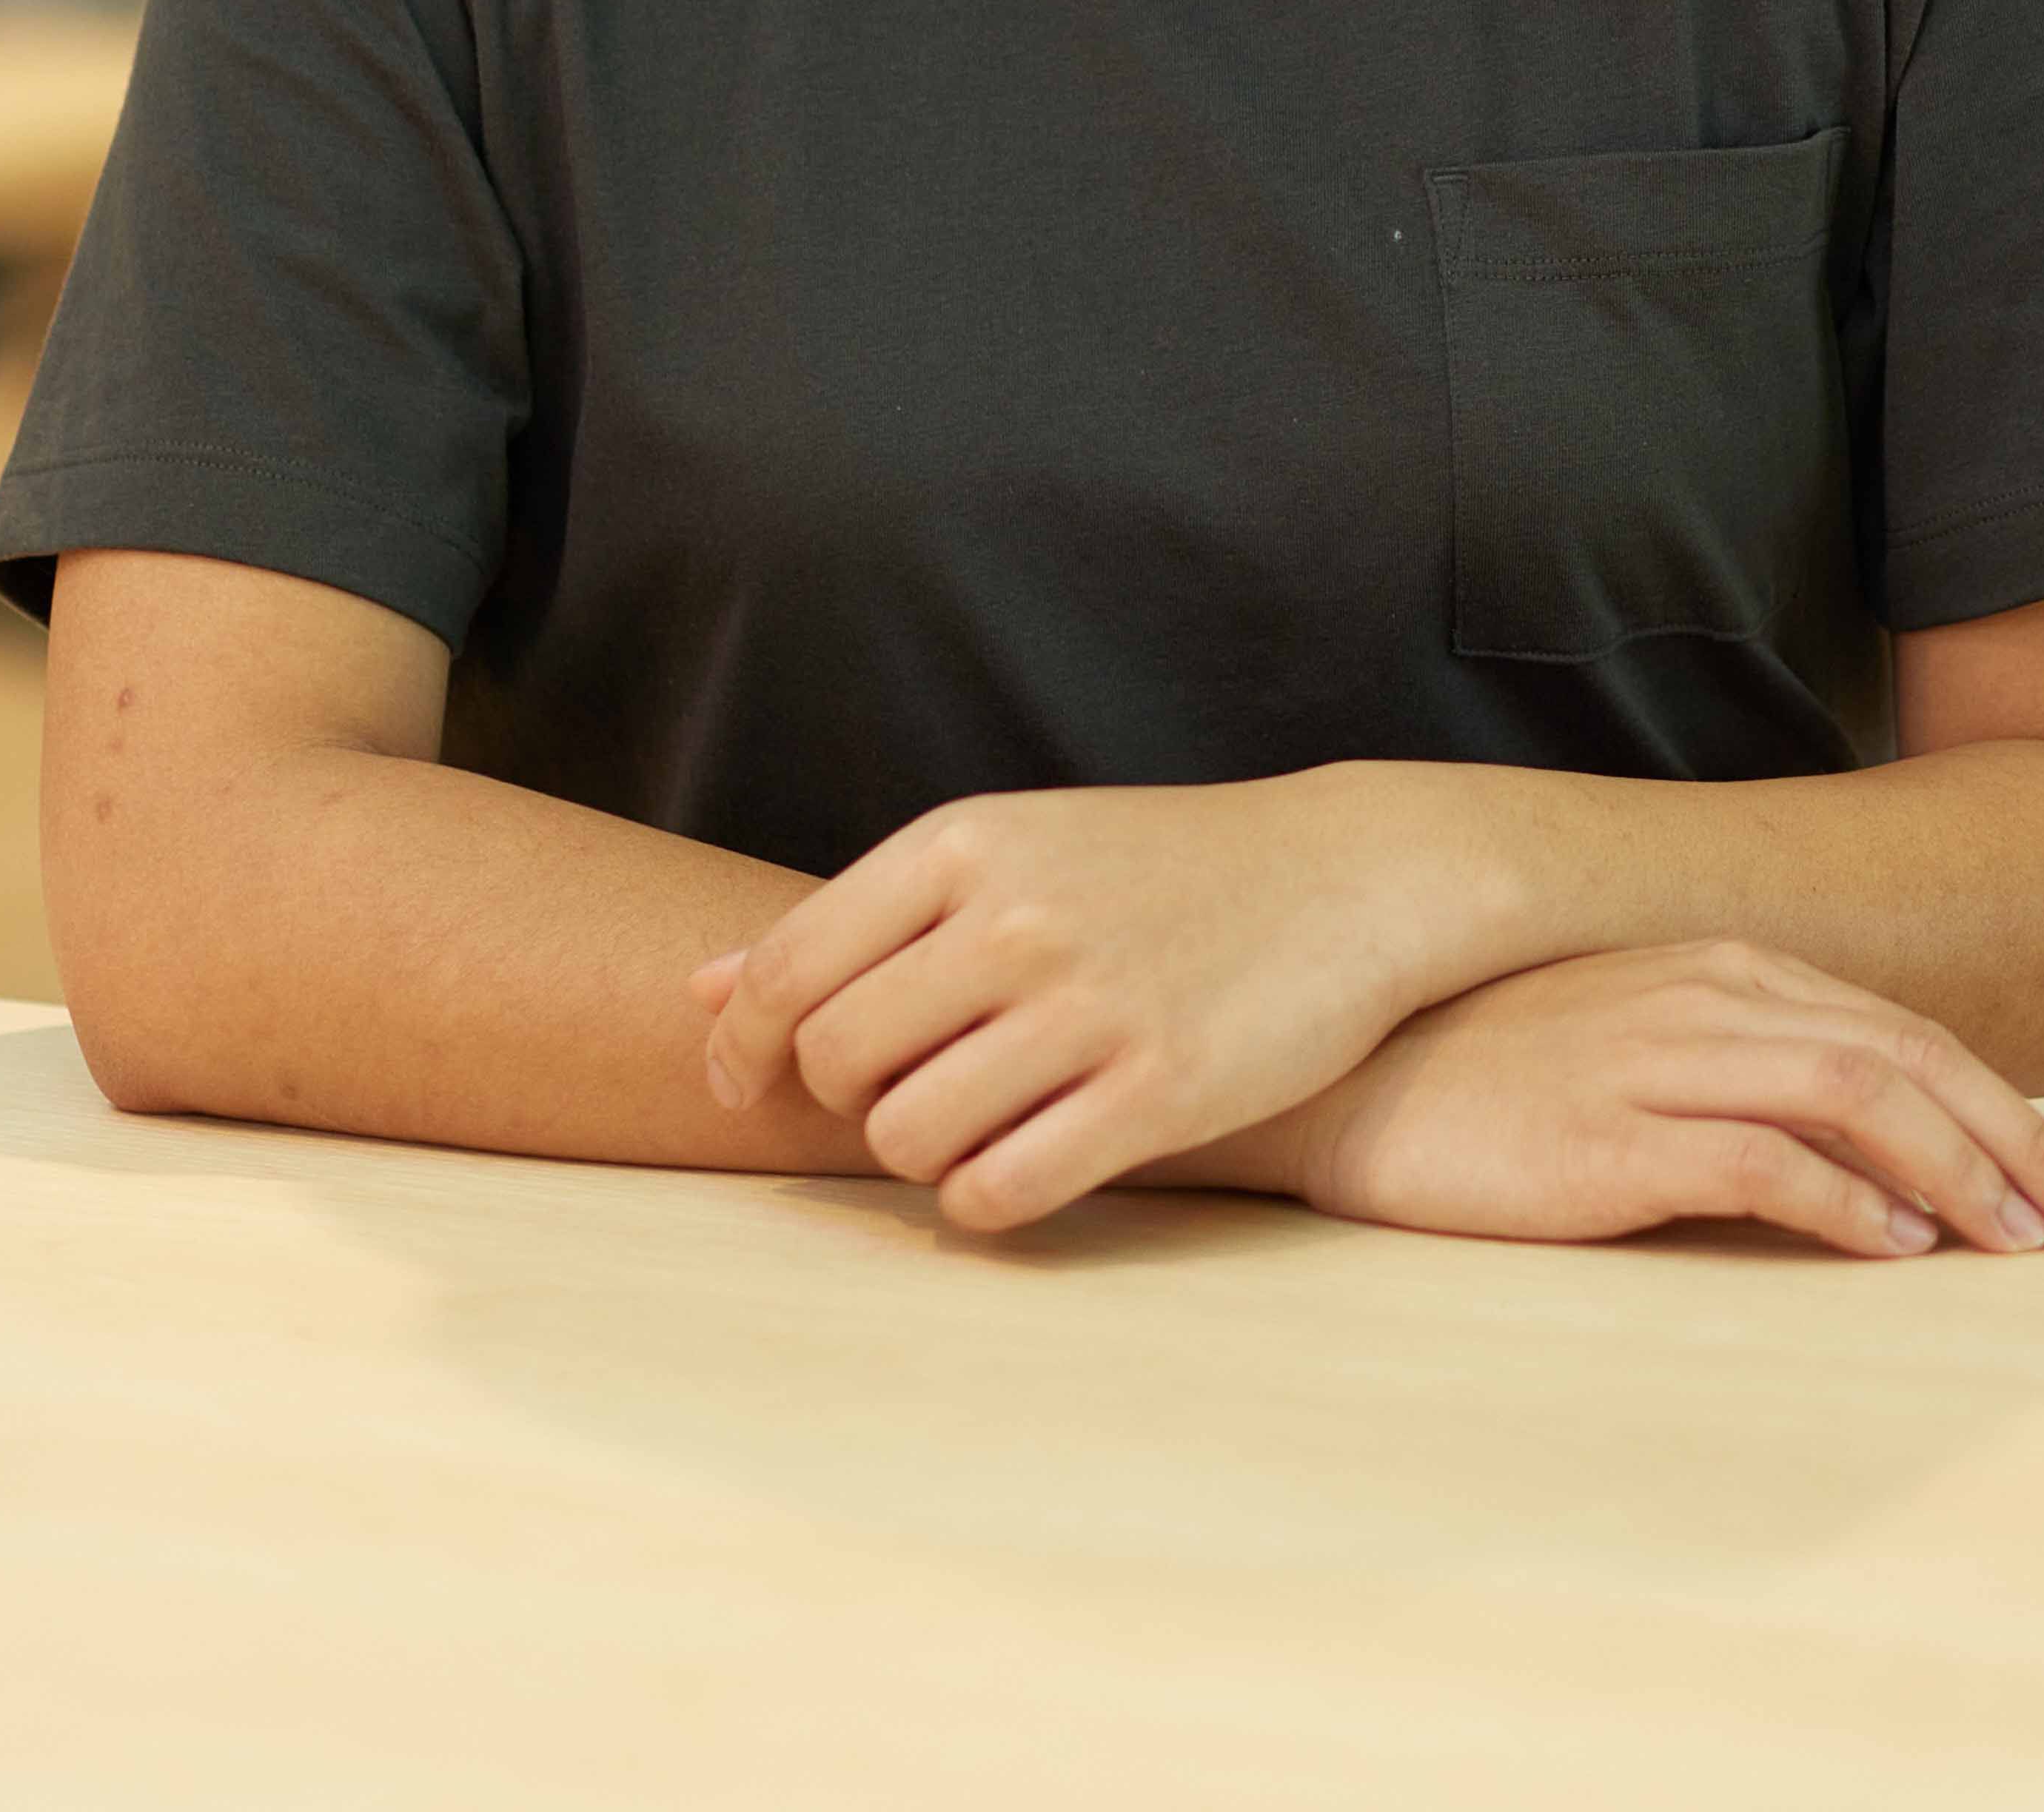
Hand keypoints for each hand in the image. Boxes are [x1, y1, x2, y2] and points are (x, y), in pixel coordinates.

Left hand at [693, 773, 1478, 1231]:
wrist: (1342, 876)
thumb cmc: (1154, 870)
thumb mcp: (1005, 855)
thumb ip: (856, 922)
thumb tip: (701, 990)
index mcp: (964, 843)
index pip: (786, 969)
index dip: (739, 1048)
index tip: (741, 1087)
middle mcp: (1015, 917)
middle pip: (836, 1061)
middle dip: (848, 1097)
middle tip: (906, 1087)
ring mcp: (1089, 1005)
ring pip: (908, 1136)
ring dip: (921, 1152)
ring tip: (975, 1120)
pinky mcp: (1159, 1090)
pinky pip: (1002, 1192)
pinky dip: (988, 1198)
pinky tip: (1024, 1161)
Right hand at [1259, 941, 2043, 1260]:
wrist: (1343, 1078)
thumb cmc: (1485, 1072)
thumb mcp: (1629, 1042)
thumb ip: (1735, 1069)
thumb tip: (1858, 1159)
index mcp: (1716, 967)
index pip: (1899, 1033)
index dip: (2004, 1109)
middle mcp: (1703, 993)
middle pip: (1905, 1058)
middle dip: (2019, 1143)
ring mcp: (1657, 1055)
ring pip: (1855, 1098)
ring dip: (1955, 1173)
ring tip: (2017, 1246)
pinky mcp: (1610, 1130)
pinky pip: (1756, 1159)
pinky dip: (1840, 1201)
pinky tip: (1891, 1248)